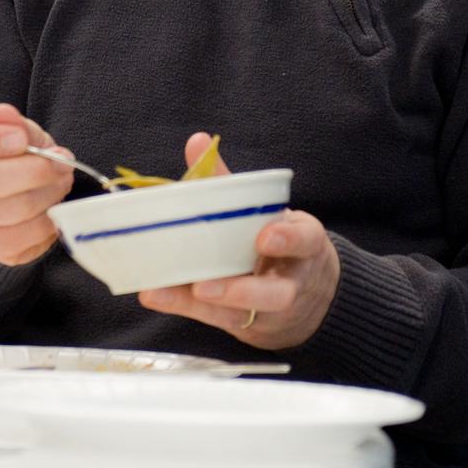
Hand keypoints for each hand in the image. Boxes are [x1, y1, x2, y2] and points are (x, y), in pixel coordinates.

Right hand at [0, 103, 73, 265]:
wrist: (3, 189)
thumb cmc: (10, 153)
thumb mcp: (16, 129)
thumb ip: (12, 121)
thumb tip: (4, 114)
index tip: (22, 139)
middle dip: (37, 171)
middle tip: (63, 163)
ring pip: (13, 211)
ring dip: (50, 195)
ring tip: (62, 182)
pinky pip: (22, 241)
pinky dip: (48, 224)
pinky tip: (54, 209)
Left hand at [139, 133, 339, 348]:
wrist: (309, 295)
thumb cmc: (277, 240)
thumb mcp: (266, 210)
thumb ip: (229, 180)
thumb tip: (197, 141)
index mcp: (303, 244)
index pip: (305, 240)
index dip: (288, 239)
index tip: (266, 236)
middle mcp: (292, 281)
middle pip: (276, 294)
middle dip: (241, 291)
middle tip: (204, 286)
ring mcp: (271, 310)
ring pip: (246, 315)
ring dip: (209, 306)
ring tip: (179, 293)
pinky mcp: (249, 326)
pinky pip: (219, 321)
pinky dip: (187, 308)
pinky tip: (158, 294)